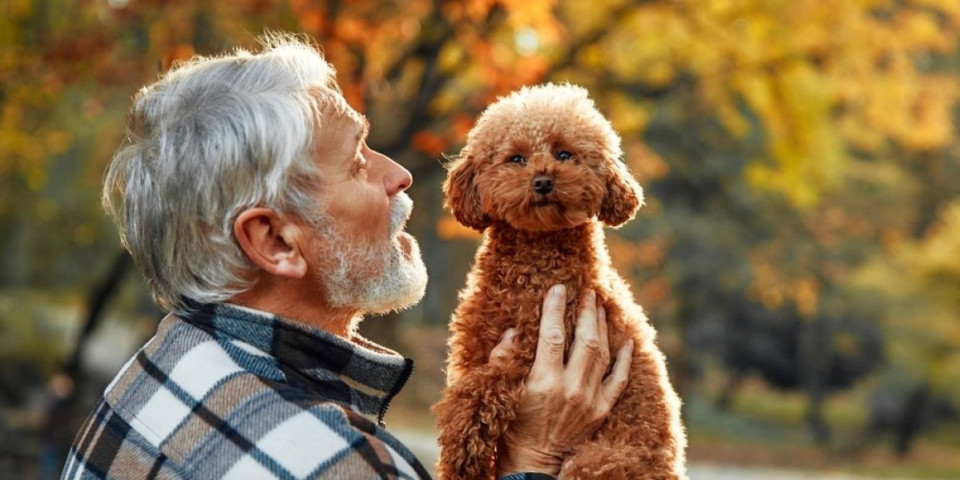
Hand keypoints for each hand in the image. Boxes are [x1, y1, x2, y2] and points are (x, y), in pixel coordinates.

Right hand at [489, 284, 633, 476]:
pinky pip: (618, 381)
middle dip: (587, 312)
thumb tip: (511, 331)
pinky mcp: (600, 411)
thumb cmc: (512, 428)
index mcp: (543, 382)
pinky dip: (625, 360)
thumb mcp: (501, 393)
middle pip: (585, 340)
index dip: (555, 309)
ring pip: (603, 355)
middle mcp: (570, 388)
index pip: (552, 336)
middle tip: (588, 292)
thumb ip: (502, 360)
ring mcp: (589, 400)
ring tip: (601, 307)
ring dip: (602, 328)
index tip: (558, 289)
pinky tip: (628, 342)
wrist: (534, 464)